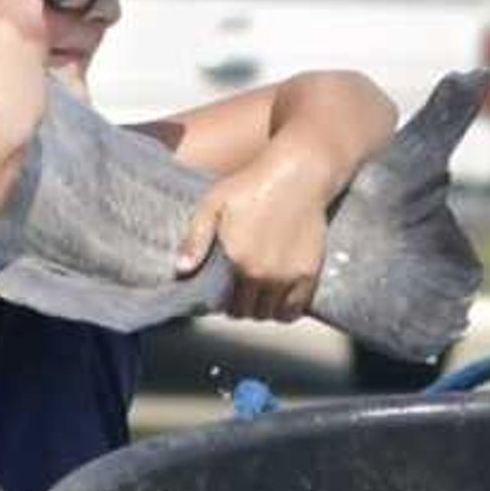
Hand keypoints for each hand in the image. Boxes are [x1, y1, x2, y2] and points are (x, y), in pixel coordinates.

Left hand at [177, 138, 345, 320]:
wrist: (296, 175)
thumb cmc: (251, 186)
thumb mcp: (213, 205)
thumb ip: (196, 239)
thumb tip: (181, 270)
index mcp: (236, 261)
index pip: (223, 303)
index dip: (220, 299)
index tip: (223, 289)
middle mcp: (262, 274)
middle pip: (246, 312)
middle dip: (240, 305)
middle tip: (240, 290)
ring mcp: (287, 276)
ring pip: (269, 315)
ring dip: (261, 309)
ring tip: (258, 293)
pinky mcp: (308, 274)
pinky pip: (295, 310)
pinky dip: (285, 310)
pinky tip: (279, 298)